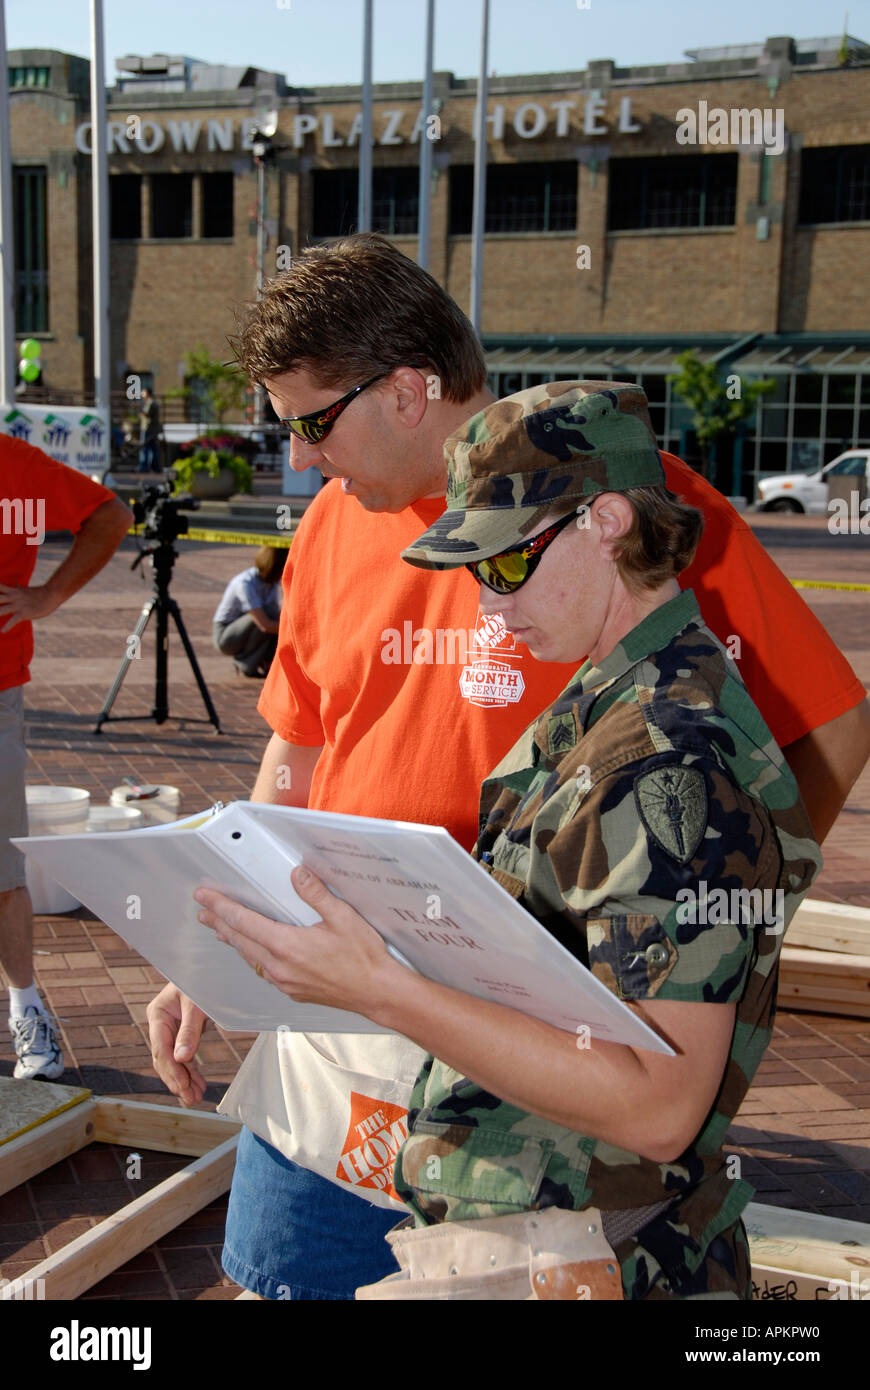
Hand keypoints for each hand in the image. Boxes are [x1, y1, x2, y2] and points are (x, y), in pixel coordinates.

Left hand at [0, 583, 56, 630]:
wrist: (51, 594)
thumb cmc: (41, 593)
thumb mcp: (27, 590)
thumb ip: (19, 589)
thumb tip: (17, 586)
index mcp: (13, 591)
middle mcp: (13, 597)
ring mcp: (18, 605)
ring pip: (1, 609)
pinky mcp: (24, 613)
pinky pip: (13, 620)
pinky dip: (8, 626)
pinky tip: (2, 631)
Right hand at [146, 983, 207, 1105]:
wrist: (211, 967)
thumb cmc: (202, 979)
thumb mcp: (197, 1003)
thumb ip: (189, 1030)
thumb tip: (182, 1058)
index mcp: (158, 1013)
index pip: (160, 1048)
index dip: (171, 1069)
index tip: (182, 1086)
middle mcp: (160, 1023)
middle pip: (163, 1058)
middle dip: (176, 1080)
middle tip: (190, 1098)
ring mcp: (170, 1029)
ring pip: (173, 1061)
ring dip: (184, 1080)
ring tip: (195, 1097)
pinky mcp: (181, 1033)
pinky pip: (183, 1056)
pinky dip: (190, 1071)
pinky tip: (198, 1085)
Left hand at [194, 866, 399, 1019]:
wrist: (377, 993)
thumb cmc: (363, 959)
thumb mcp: (342, 917)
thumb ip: (316, 894)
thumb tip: (297, 874)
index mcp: (287, 945)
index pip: (244, 922)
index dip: (221, 907)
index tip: (204, 898)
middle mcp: (279, 966)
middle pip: (239, 941)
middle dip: (219, 923)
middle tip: (203, 911)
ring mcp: (284, 982)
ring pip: (249, 958)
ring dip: (233, 941)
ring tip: (221, 931)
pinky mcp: (292, 991)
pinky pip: (263, 971)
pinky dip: (251, 957)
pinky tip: (254, 953)